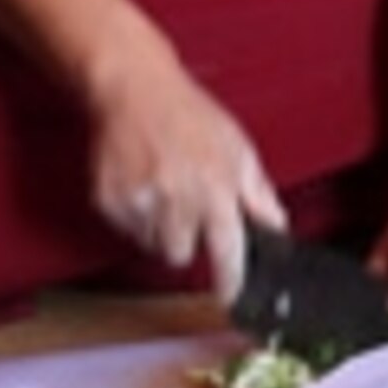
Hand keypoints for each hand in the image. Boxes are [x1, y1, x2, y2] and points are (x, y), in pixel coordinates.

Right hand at [88, 55, 283, 309]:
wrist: (135, 89)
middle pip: (181, 256)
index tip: (230, 297)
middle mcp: (178, 198)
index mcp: (216, 186)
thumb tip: (277, 227)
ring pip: (152, 245)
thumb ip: (259, 193)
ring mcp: (140, 201)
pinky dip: (136, 214)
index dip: (230, 279)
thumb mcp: (238, 147)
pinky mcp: (109, 201)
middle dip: (185, 240)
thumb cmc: (191, 115)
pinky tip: (142, 180)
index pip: (228, 249)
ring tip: (163, 185)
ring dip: (160, 227)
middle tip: (186, 206)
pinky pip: (127, 229)